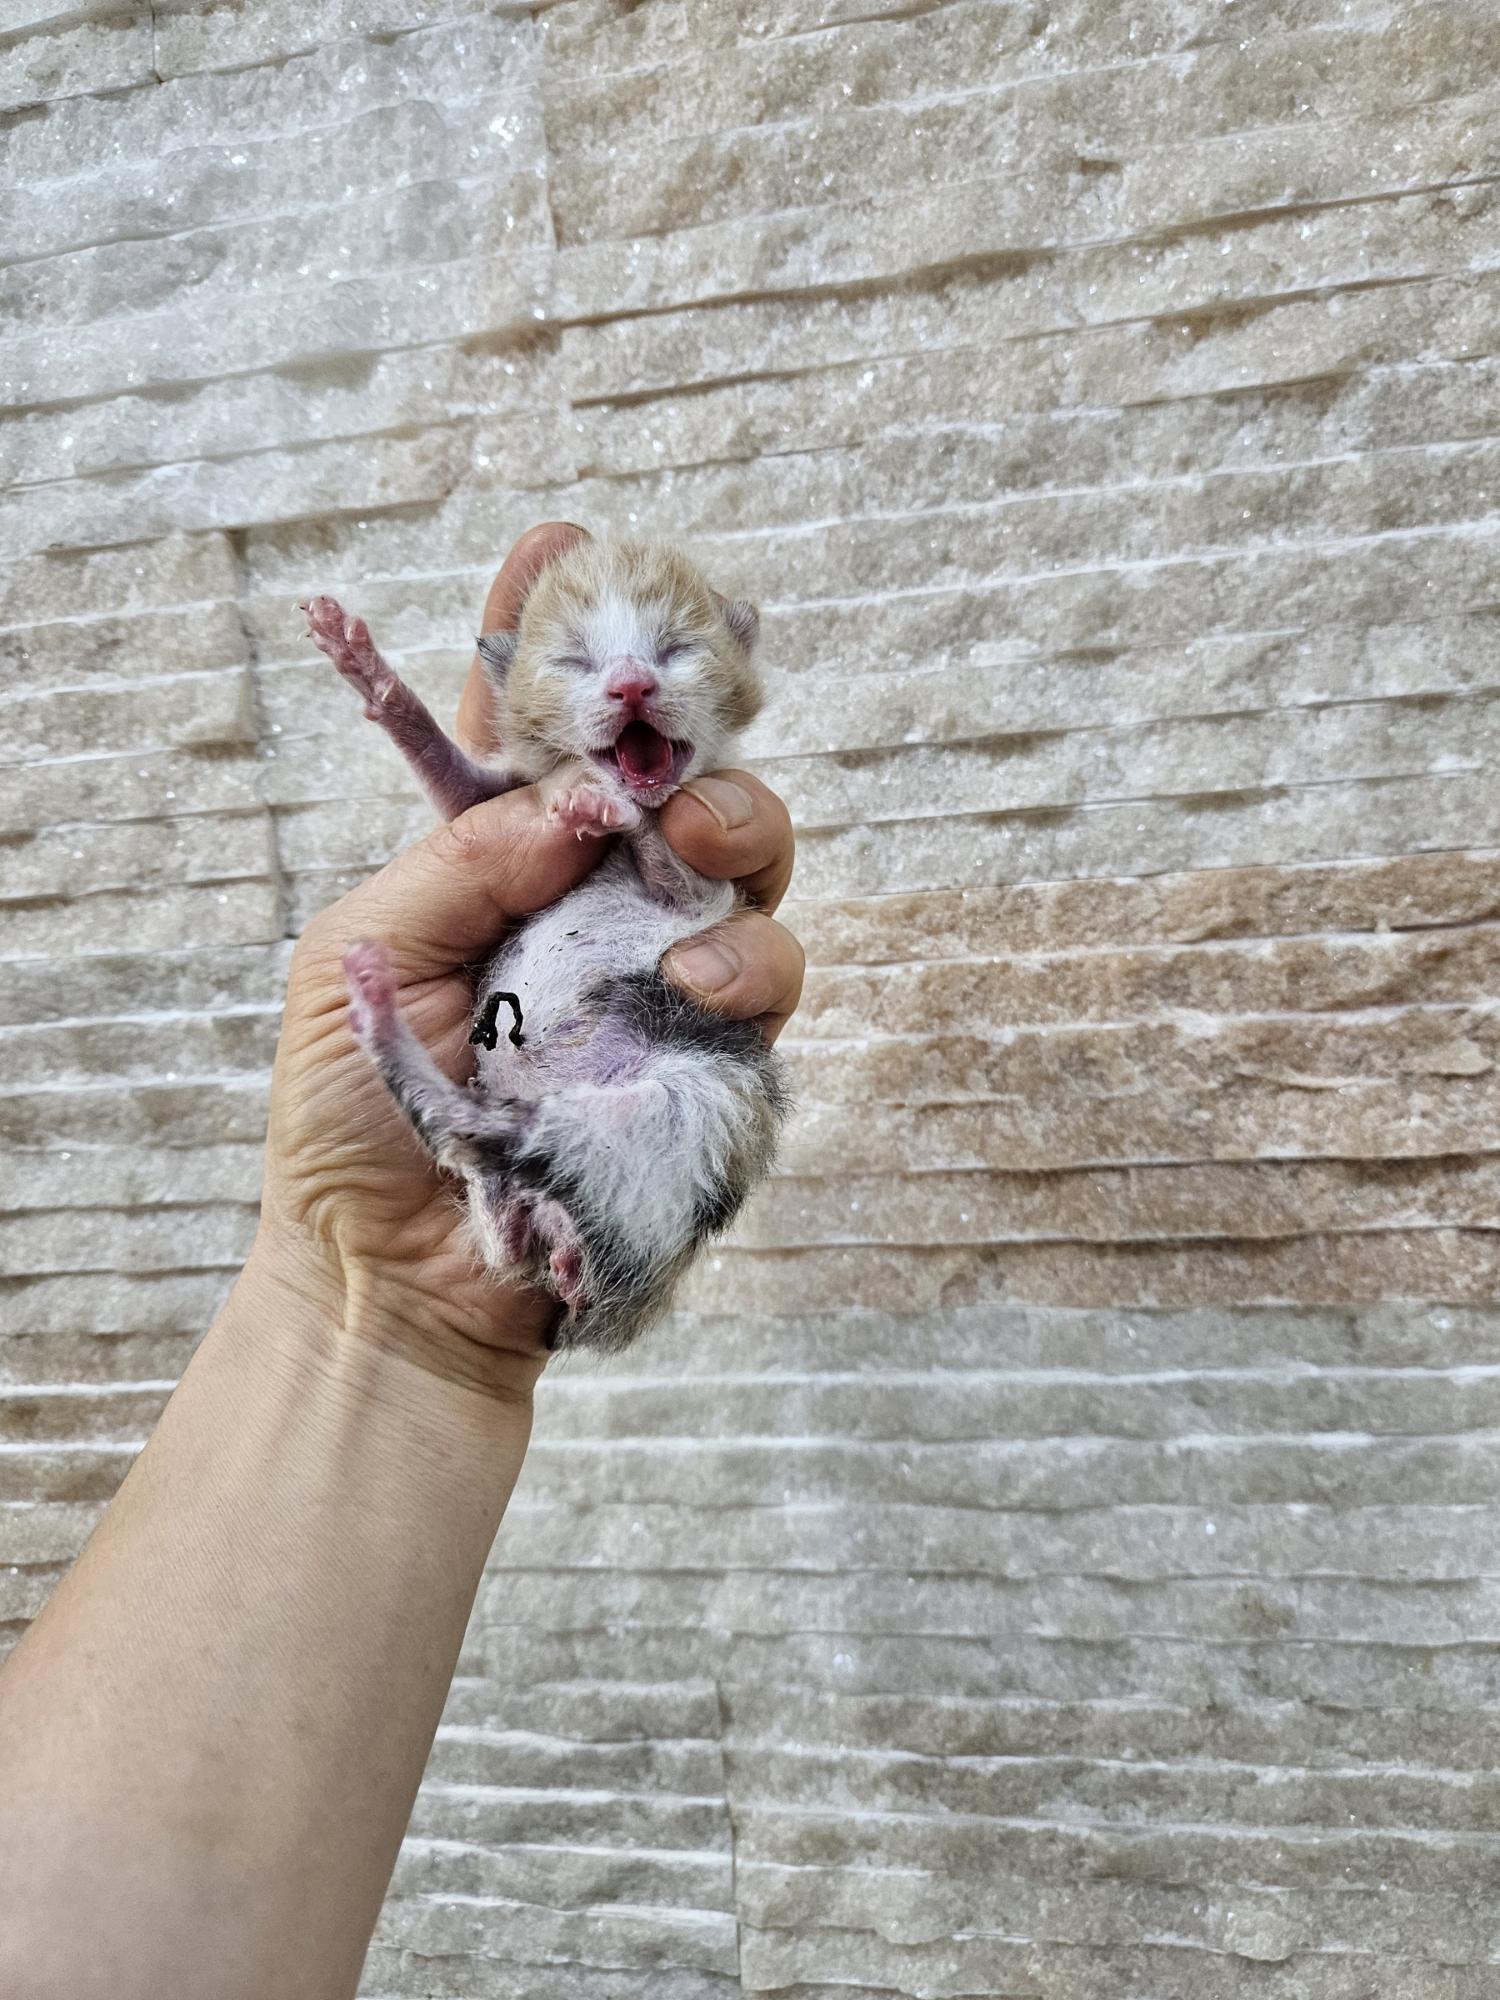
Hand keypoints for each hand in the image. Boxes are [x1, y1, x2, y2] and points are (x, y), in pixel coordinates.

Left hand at [256, 524, 803, 1388]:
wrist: (398, 1282)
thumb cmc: (352, 1120)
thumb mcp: (359, 956)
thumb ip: (460, 860)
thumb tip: (579, 790)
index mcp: (497, 871)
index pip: (538, 738)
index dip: (551, 644)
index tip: (567, 546)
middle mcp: (592, 914)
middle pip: (681, 791)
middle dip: (701, 751)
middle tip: (681, 775)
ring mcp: (661, 990)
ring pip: (754, 880)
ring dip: (740, 857)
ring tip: (687, 900)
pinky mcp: (711, 1067)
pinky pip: (767, 992)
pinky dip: (744, 973)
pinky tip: (693, 993)